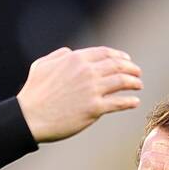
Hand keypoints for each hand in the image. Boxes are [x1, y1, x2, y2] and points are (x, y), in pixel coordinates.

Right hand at [16, 46, 142, 142]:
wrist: (30, 117)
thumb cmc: (33, 93)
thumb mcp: (42, 65)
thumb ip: (58, 55)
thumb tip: (70, 52)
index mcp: (76, 59)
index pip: (105, 53)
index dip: (119, 56)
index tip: (126, 61)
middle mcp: (87, 72)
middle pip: (118, 66)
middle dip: (131, 68)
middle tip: (137, 73)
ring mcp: (92, 90)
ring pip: (122, 82)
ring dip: (134, 83)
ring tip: (138, 86)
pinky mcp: (94, 109)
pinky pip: (118, 103)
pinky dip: (129, 102)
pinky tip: (135, 102)